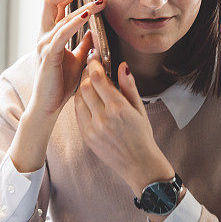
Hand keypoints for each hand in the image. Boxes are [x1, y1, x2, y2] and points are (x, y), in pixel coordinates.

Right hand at [27, 0, 106, 119]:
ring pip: (60, 17)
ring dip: (81, 7)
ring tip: (99, 2)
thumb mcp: (78, 60)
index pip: (57, 5)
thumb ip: (84, 45)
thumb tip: (93, 32)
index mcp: (50, 35)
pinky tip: (86, 16)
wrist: (49, 105)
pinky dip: (74, 23)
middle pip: (50, 2)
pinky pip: (62, 34)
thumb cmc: (61, 84)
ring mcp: (45, 45)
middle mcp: (44, 36)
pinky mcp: (49, 55)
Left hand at [74, 49, 174, 195]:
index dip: (93, 64)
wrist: (139, 164)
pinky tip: (89, 101)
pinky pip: (78, 113)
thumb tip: (122, 66)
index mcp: (118, 108)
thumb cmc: (142, 136)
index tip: (94, 58)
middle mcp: (103, 117)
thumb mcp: (140, 109)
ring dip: (82, 88)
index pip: (97, 78)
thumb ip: (129, 86)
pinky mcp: (86, 136)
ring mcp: (92, 128)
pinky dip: (81, 103)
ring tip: (90, 84)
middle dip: (87, 74)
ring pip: (78, 99)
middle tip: (91, 69)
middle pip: (85, 86)